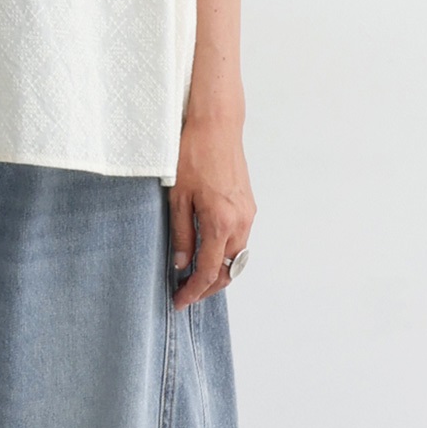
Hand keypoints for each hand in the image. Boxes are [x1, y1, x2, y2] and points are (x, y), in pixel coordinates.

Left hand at [169, 114, 255, 310]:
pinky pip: (240, 242)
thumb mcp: (178, 199)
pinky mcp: (249, 207)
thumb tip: (182, 264)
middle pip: (227, 271)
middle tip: (186, 295)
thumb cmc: (193, 154)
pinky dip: (225, 255)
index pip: (208, 272)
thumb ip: (182, 235)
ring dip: (217, 273)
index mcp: (220, 222)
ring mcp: (248, 214)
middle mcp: (240, 222)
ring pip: (236, 259)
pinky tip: (208, 255)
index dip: (193, 292)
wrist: (217, 125)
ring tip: (194, 278)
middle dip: (207, 288)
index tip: (179, 302)